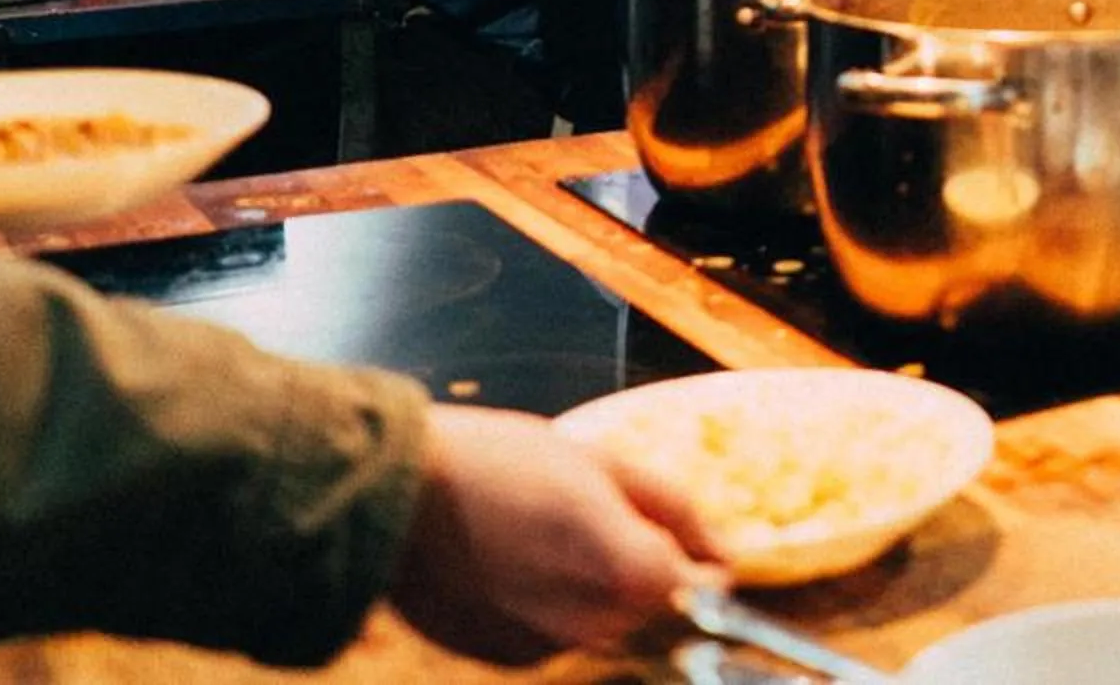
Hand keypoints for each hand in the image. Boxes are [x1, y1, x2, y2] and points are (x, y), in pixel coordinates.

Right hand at [387, 404, 724, 664]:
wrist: (396, 495)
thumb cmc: (497, 462)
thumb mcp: (599, 462)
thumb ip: (673, 510)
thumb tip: (723, 551)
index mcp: (628, 572)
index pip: (699, 587)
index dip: (698, 559)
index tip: (688, 539)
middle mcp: (592, 625)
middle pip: (648, 605)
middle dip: (639, 566)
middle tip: (597, 516)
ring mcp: (545, 648)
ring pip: (600, 621)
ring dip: (592, 585)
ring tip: (544, 531)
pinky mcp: (502, 658)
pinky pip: (551, 633)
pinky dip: (547, 603)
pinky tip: (512, 560)